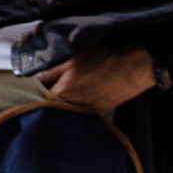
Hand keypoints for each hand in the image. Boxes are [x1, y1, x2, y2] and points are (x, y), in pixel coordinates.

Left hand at [39, 45, 155, 112]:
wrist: (134, 67)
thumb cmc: (104, 60)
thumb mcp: (73, 59)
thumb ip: (52, 71)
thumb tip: (38, 78)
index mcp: (63, 92)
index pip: (41, 97)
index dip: (41, 90)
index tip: (43, 86)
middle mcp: (73, 106)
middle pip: (54, 106)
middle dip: (53, 99)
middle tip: (58, 87)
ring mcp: (87, 111)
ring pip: (69, 110)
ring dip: (67, 103)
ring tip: (75, 91)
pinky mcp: (100, 112)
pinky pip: (84, 112)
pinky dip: (81, 106)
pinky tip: (87, 95)